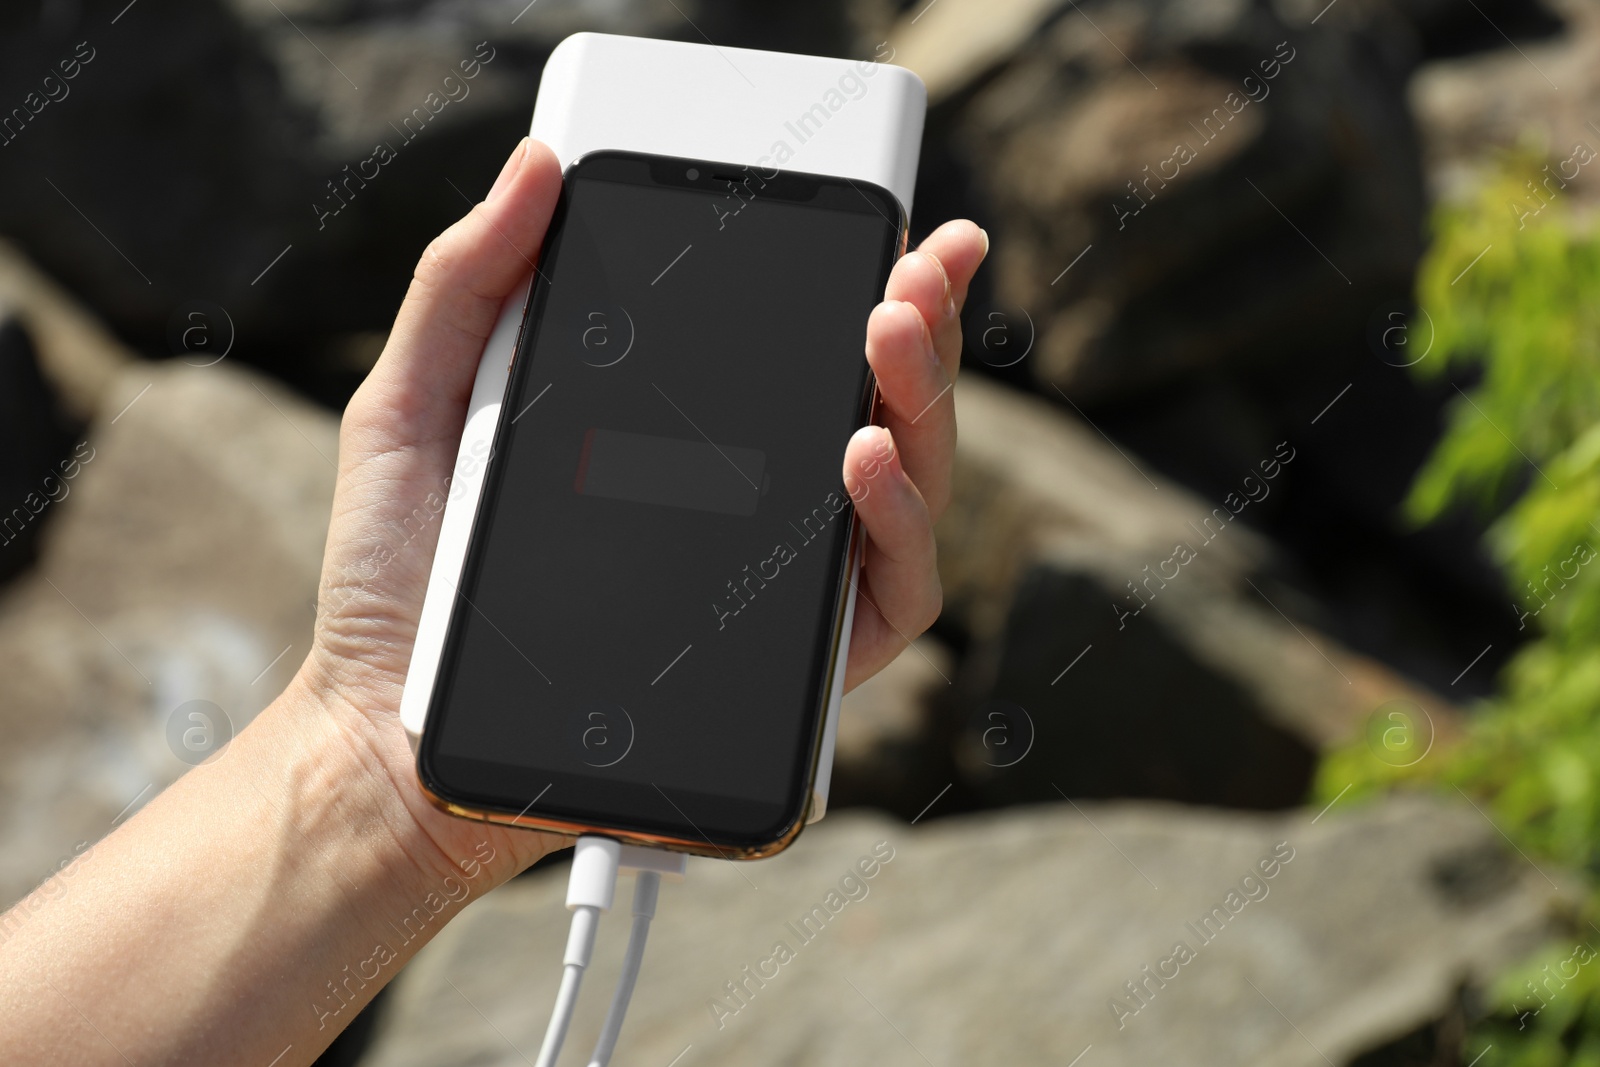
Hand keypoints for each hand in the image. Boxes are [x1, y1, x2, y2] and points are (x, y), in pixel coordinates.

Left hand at [298, 138, 986, 880]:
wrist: (392, 733)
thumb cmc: (402, 581)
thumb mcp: (413, 403)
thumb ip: (467, 283)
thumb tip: (536, 165)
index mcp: (690, 436)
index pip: (810, 348)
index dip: (875, 281)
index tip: (897, 222)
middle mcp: (755, 503)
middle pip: (881, 403)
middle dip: (919, 321)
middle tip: (910, 264)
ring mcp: (783, 583)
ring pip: (912, 484)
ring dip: (919, 400)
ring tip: (885, 331)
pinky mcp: (797, 666)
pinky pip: (893, 591)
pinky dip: (895, 521)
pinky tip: (859, 457)